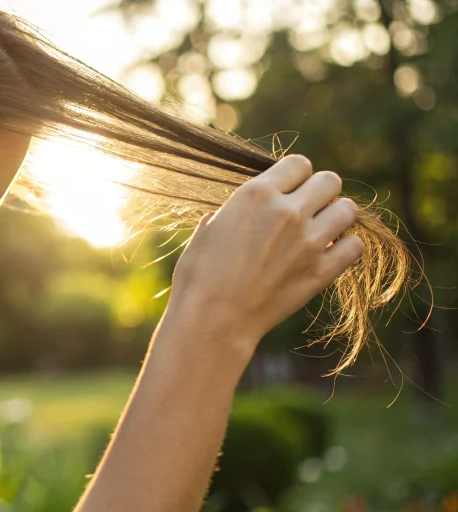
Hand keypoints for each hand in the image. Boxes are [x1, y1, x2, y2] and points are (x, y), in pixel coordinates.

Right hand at [167, 154, 364, 357]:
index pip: (298, 163)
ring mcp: (309, 242)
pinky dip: (346, 247)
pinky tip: (329, 254)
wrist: (213, 321)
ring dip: (336, 217)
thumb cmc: (199, 278)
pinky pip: (355, 246)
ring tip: (321, 230)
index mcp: (255, 194)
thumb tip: (227, 214)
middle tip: (307, 210)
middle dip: (320, 192)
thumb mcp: (205, 233)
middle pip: (330, 180)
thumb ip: (225, 215)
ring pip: (348, 209)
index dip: (295, 176)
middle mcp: (287, 211)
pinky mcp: (321, 271)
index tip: (288, 190)